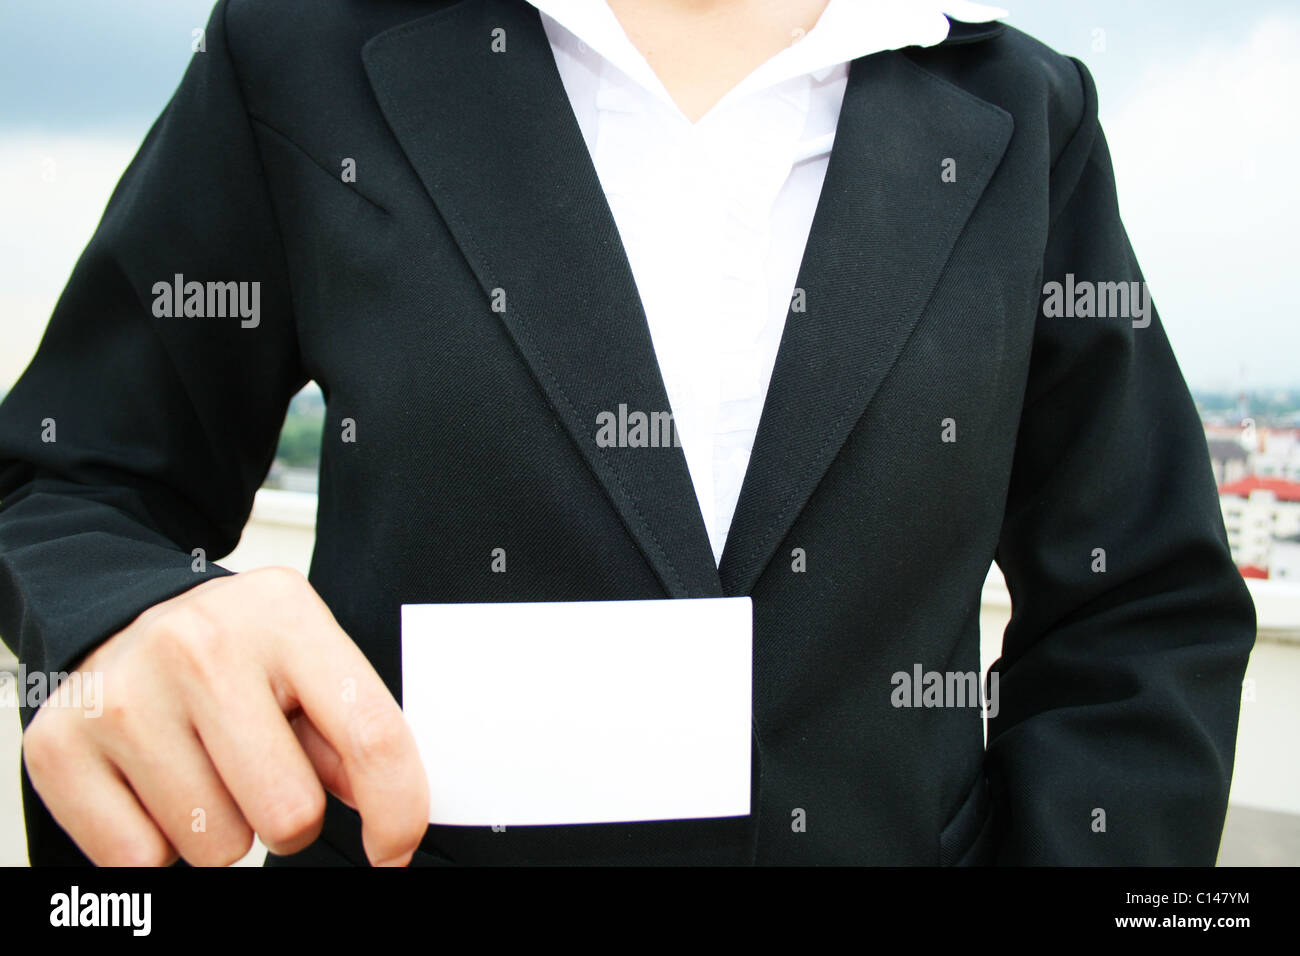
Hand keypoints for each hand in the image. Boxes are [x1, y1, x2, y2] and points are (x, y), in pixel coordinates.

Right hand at [21, 566, 428, 865]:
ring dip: (221, 827)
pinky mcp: (60, 746)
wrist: (124, 616)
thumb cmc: (237, 652)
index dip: (398, 812)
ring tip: (205, 765)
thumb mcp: (310, 660)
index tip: (393, 850)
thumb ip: (356, 730)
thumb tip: (394, 818)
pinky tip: (155, 781)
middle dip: (292, 817)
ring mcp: (123, 696)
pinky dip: (157, 843)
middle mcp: (199, 645)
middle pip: (289, 814)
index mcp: (283, 615)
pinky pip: (142, 863)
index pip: (370, 735)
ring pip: (217, 848)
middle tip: (265, 774)